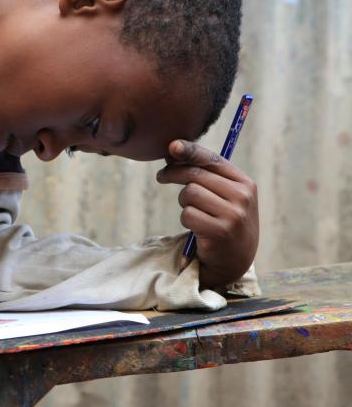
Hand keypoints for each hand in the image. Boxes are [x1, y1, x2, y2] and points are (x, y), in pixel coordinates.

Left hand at [156, 140, 258, 288]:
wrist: (234, 259)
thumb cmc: (223, 220)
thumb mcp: (222, 195)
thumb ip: (204, 174)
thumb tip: (173, 151)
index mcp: (245, 183)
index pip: (213, 160)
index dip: (190, 151)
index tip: (172, 146)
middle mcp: (243, 197)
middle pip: (195, 175)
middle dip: (173, 173)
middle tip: (161, 176)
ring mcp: (233, 214)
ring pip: (189, 194)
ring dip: (184, 203)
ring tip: (193, 212)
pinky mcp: (220, 231)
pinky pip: (188, 214)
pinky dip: (186, 220)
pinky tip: (197, 228)